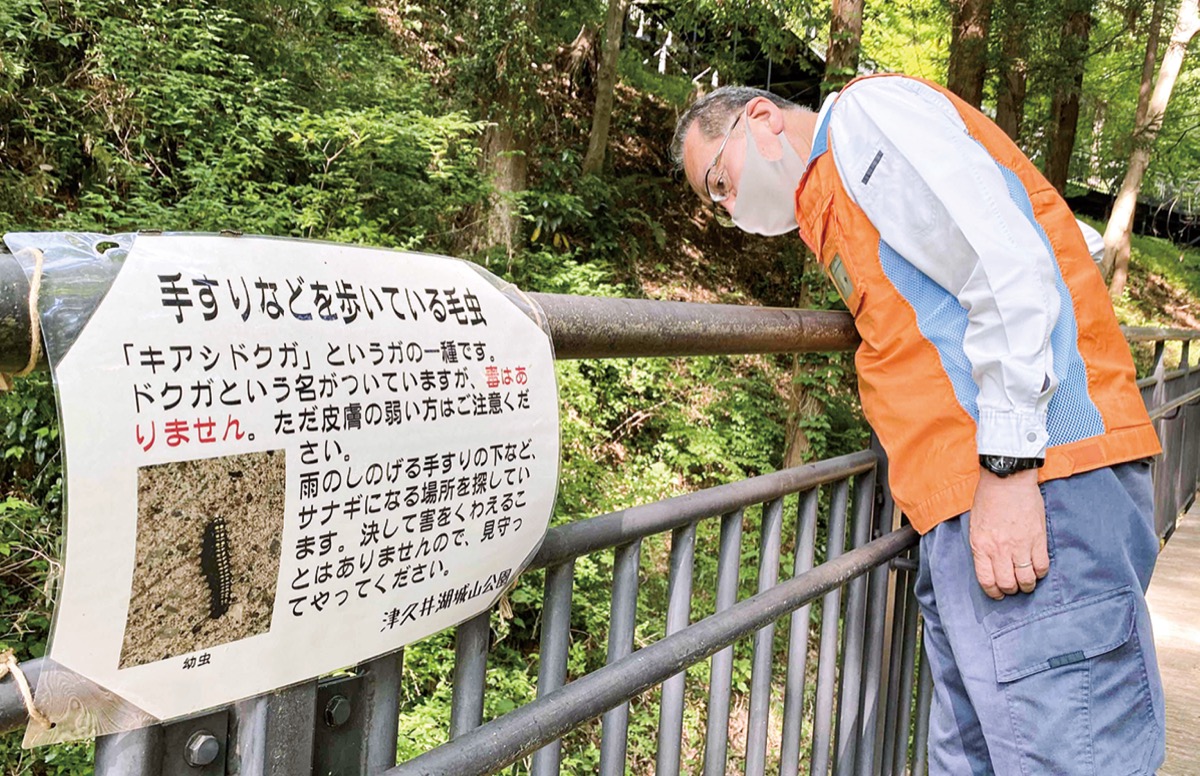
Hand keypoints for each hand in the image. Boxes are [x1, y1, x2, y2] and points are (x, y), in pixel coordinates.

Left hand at [968, 468, 1049, 599]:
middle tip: (1014, 587)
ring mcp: (1020, 545)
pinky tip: (1037, 569)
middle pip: (1007, 583)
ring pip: (1027, 578)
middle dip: (1011, 590)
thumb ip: (982, 546)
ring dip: (1027, 584)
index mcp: (981, 546)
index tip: (998, 594)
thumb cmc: (988, 498)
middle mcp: (1000, 549)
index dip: (993, 592)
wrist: (1007, 479)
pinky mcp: (1038, 538)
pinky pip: (1042, 565)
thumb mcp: (975, 524)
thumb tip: (989, 564)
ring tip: (1027, 582)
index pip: (987, 580)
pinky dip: (1040, 572)